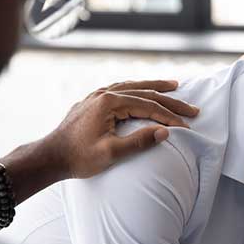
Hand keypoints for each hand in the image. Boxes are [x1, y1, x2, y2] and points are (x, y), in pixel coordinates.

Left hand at [44, 80, 199, 178]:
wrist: (51, 157)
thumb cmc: (79, 157)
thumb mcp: (111, 153)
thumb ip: (139, 141)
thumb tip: (165, 132)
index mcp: (109, 102)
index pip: (149, 106)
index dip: (170, 117)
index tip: (188, 126)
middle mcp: (104, 94)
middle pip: (145, 93)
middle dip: (171, 101)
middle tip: (192, 108)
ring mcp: (97, 96)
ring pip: (133, 86)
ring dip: (155, 87)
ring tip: (174, 86)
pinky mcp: (93, 101)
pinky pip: (121, 89)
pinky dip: (137, 88)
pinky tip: (143, 89)